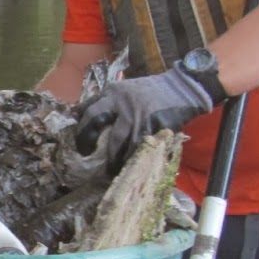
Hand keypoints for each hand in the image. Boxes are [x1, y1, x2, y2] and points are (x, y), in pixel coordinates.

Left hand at [74, 65, 215, 168]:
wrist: (181, 89)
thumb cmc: (149, 92)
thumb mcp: (123, 90)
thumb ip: (103, 101)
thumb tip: (77, 114)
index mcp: (113, 93)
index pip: (89, 111)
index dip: (82, 130)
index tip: (80, 145)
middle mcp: (122, 104)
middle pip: (99, 125)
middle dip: (91, 143)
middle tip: (88, 157)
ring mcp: (138, 116)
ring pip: (120, 143)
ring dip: (114, 159)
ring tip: (110, 170)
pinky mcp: (154, 126)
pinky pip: (139, 147)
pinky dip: (132, 157)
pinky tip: (129, 165)